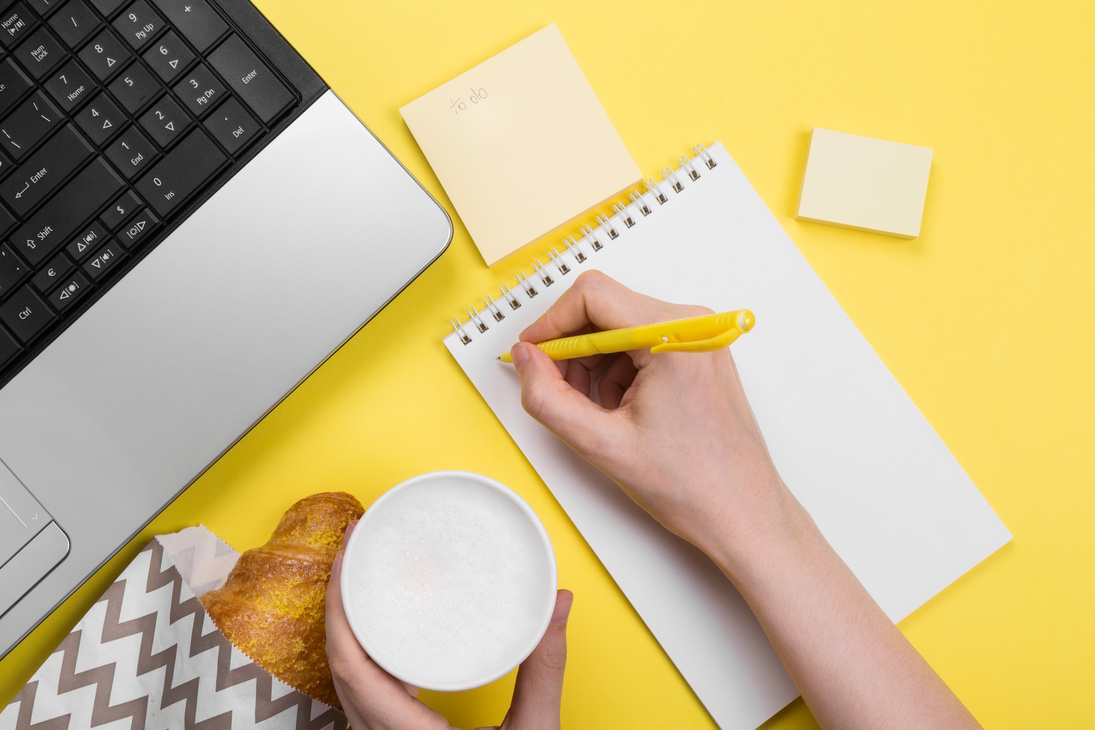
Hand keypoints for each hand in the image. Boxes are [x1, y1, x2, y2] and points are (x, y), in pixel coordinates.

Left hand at [325, 521, 573, 729]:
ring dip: (348, 627)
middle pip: (339, 663)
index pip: (350, 663)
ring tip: (365, 580)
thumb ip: (544, 670)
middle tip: (358, 550)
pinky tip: (385, 634)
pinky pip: (363, 692)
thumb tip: (558, 605)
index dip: (340, 606)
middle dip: (340, 601)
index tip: (349, 558)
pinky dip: (365, 653)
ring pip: (346, 680)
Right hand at [509, 271, 791, 558]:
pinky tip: (619, 411)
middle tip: (556, 391)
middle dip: (572, 349)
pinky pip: (641, 344)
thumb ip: (549, 398)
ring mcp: (699, 339)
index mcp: (674, 336)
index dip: (550, 323)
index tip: (531, 353)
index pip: (592, 295)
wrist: (742, 513)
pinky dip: (617, 371)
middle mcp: (692, 325)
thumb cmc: (693, 485)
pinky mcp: (698, 355)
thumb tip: (526, 359)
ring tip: (595, 412)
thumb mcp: (603, 445)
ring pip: (620, 328)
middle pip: (605, 309)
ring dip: (594, 364)